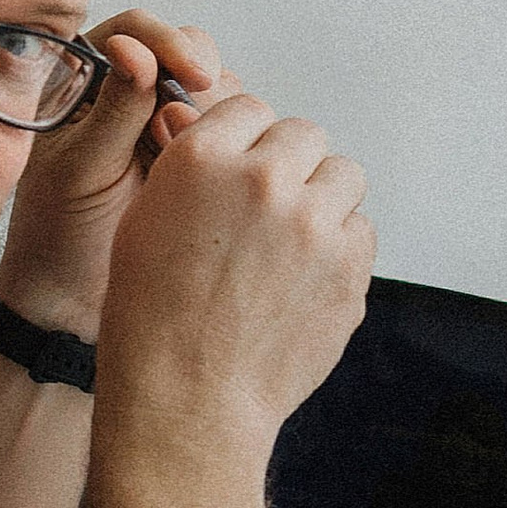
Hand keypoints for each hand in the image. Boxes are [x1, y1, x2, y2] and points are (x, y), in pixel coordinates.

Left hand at [0, 15, 236, 338]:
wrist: (71, 298)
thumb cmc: (57, 232)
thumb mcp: (81, 169)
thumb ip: (113, 110)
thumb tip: (135, 48)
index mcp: (81, 78)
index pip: (134, 30)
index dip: (169, 42)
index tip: (194, 74)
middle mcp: (124, 89)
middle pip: (183, 51)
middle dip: (198, 84)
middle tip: (188, 128)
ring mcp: (161, 121)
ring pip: (212, 90)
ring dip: (213, 118)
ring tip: (183, 163)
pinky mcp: (190, 153)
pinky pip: (225, 130)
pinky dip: (226, 145)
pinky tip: (210, 177)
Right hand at [94, 85, 373, 443]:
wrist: (188, 398)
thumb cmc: (155, 319)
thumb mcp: (146, 221)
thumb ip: (194, 169)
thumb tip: (230, 140)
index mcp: (203, 158)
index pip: (251, 109)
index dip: (246, 141)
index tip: (241, 169)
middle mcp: (263, 180)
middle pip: (305, 136)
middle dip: (290, 167)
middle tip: (267, 212)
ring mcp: (313, 224)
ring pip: (343, 177)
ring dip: (323, 202)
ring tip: (290, 246)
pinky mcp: (349, 267)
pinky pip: (361, 231)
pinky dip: (341, 249)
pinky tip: (303, 280)